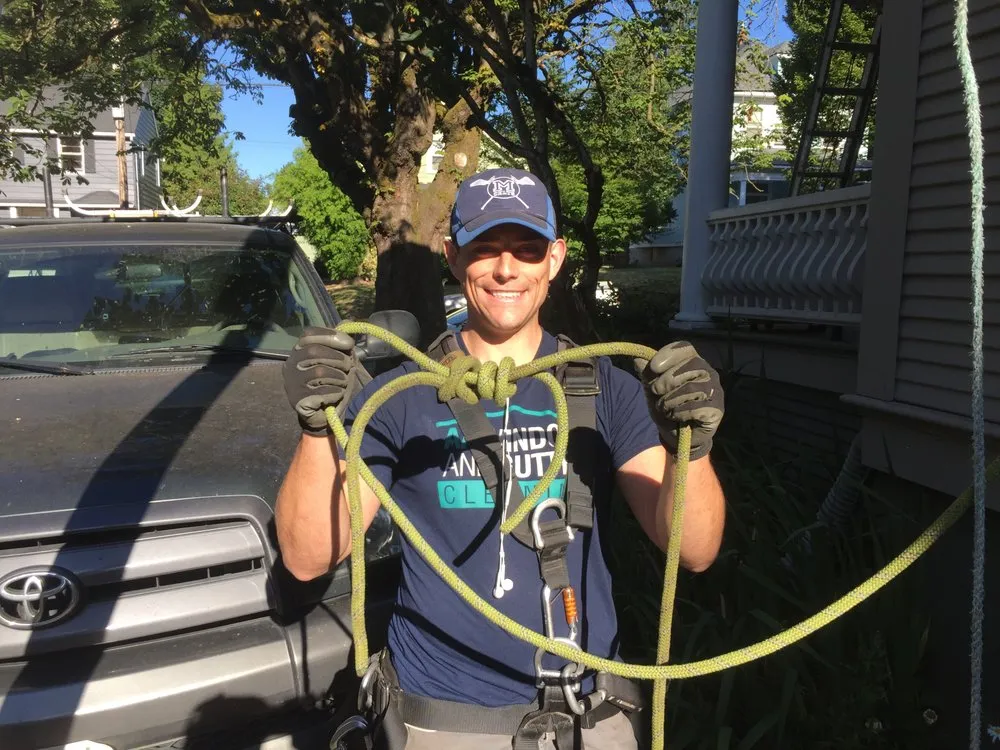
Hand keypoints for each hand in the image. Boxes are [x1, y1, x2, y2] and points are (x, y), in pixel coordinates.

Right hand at [283, 327, 361, 435]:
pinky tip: (336, 395)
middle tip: (349, 366)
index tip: (348, 343)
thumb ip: (341, 344)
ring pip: (319, 371)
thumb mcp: (339, 362)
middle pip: (314, 352)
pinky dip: (335, 392)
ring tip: (342, 383)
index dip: (330, 335)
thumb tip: (348, 320)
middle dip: (337, 358)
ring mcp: (291, 383)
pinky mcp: (297, 400)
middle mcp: (290, 365)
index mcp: (299, 352)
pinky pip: (321, 391)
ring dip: (339, 377)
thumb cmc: (332, 385)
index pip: (309, 334)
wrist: (324, 415)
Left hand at [635, 341, 723, 460]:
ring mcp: (715, 391)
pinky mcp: (717, 410)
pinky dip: (679, 414)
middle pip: (689, 365)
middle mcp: (708, 373)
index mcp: (693, 362)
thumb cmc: (667, 408)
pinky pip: (695, 408)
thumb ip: (646, 374)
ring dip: (669, 401)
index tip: (653, 367)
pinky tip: (677, 417)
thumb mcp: (652, 390)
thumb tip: (637, 359)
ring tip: (665, 408)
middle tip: (656, 392)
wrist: (677, 437)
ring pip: (690, 388)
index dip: (669, 354)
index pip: (685, 347)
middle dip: (666, 381)